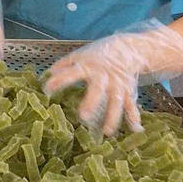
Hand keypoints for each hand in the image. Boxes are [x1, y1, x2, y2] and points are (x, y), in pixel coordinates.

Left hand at [43, 25, 182, 135]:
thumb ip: (63, 65)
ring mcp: (117, 85)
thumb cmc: (97, 56)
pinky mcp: (129, 91)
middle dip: (91, 103)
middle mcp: (103, 77)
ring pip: (116, 102)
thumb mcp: (79, 56)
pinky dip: (134, 117)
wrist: (127, 49)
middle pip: (97, 90)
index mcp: (87, 67)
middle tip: (83, 117)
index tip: (47, 89)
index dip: (60, 80)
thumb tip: (46, 74)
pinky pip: (131, 105)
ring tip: (107, 132)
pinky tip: (136, 130)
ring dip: (112, 117)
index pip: (72, 73)